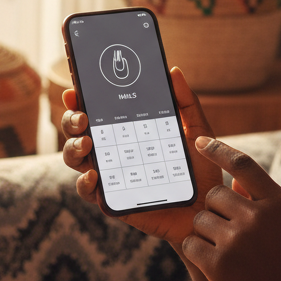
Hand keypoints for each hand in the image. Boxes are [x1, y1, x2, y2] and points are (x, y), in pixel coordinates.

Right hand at [60, 67, 222, 247]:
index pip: (96, 109)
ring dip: (73, 147)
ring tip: (87, 143)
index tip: (74, 89)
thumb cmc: (199, 169)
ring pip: (74, 157)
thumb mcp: (196, 130)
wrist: (209, 209)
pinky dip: (85, 182)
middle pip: (76, 131)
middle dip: (71, 119)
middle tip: (83, 117)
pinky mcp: (111, 200)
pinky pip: (87, 192)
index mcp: (126, 129)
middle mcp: (111, 150)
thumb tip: (173, 71)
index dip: (79, 97)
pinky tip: (95, 175)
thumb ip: (186, 102)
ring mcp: (109, 174)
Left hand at [182, 138, 280, 280]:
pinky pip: (191, 244)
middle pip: (215, 194)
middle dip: (215, 213)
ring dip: (206, 235)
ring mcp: (238, 240)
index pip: (243, 164)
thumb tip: (233, 178)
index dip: (218, 149)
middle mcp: (259, 216)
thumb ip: (264, 202)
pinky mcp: (219, 264)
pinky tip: (216, 268)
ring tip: (228, 256)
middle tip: (229, 236)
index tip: (198, 142)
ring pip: (200, 220)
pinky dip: (197, 254)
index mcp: (279, 203)